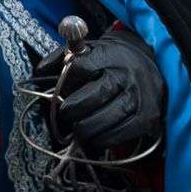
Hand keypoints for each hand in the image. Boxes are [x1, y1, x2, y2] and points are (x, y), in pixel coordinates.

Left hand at [35, 31, 165, 154]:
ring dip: (83, 130)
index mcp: (109, 56)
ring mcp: (139, 98)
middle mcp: (126, 76)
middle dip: (71, 111)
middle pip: (91, 98)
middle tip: (66, 114)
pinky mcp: (147, 118)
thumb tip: (40, 70)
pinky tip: (94, 137)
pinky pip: (117, 135)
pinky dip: (100, 140)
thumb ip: (62, 58)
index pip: (79, 68)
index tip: (61, 91)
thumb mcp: (88, 51)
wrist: (149, 67)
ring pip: (102, 121)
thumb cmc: (110, 62)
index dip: (65, 82)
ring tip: (78, 129)